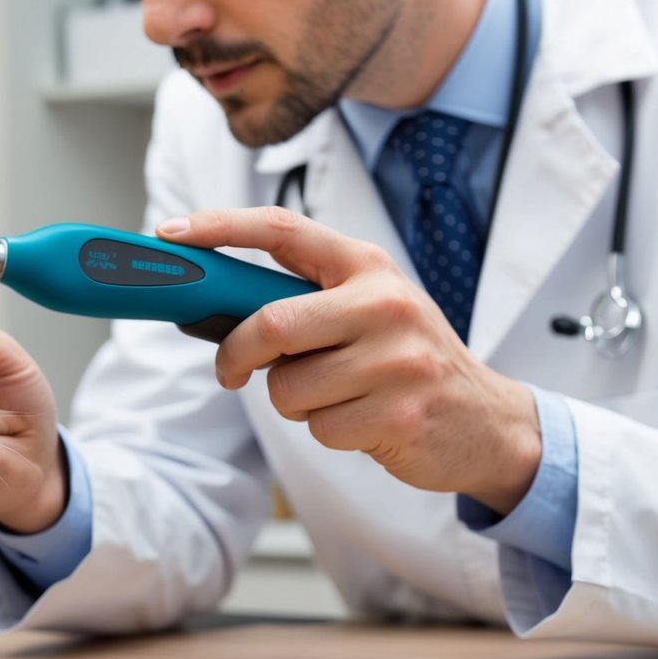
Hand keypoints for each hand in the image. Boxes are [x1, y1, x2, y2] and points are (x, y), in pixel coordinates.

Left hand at [157, 207, 539, 513]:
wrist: (485, 420)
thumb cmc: (404, 359)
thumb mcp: (367, 308)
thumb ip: (306, 297)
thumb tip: (216, 299)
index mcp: (366, 266)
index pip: (281, 229)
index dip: (219, 226)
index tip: (171, 232)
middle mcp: (383, 302)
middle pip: (270, 323)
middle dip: (237, 354)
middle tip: (232, 369)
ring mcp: (395, 359)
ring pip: (287, 387)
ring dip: (294, 401)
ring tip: (338, 394)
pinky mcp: (398, 413)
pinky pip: (318, 428)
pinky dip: (325, 432)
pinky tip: (362, 421)